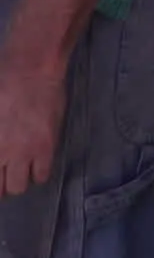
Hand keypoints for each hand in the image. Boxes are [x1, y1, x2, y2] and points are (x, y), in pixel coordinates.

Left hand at [0, 52, 67, 197]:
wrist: (30, 70)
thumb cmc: (1, 84)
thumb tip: (1, 147)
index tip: (0, 172)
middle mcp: (2, 153)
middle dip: (0, 186)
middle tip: (3, 175)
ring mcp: (23, 152)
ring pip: (18, 187)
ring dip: (17, 181)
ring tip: (20, 170)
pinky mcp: (45, 147)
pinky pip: (42, 175)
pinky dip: (38, 173)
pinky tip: (36, 163)